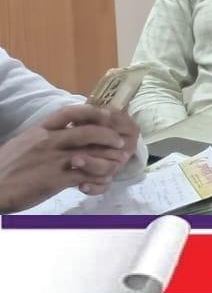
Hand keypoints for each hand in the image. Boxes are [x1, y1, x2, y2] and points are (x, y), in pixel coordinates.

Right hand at [0, 104, 133, 211]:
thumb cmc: (5, 167)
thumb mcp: (23, 144)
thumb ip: (42, 137)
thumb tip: (59, 133)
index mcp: (39, 131)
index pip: (69, 112)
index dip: (92, 112)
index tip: (107, 115)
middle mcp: (49, 142)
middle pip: (88, 132)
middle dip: (109, 135)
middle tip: (120, 142)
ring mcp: (53, 160)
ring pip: (92, 154)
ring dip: (109, 158)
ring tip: (118, 162)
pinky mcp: (55, 180)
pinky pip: (86, 176)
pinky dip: (98, 178)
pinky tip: (103, 180)